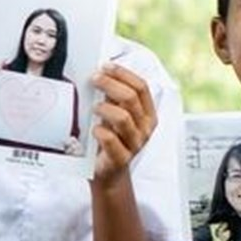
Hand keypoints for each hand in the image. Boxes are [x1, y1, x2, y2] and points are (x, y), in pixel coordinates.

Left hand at [90, 64, 155, 185]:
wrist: (108, 174)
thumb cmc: (110, 140)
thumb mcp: (114, 116)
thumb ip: (113, 98)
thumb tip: (100, 74)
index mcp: (147, 114)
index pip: (141, 87)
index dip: (123, 73)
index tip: (105, 66)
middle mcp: (145, 128)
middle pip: (131, 98)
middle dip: (110, 84)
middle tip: (93, 80)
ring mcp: (135, 144)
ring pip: (122, 118)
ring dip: (104, 108)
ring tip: (94, 108)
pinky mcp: (121, 159)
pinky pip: (110, 139)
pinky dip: (99, 131)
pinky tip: (93, 130)